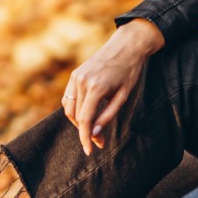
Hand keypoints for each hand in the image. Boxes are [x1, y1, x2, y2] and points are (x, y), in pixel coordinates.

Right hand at [62, 19, 163, 153]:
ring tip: (94, 127)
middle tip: (100, 140)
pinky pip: (68, 98)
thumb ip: (107, 116)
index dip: (85, 138)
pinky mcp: (75, 74)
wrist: (126, 45)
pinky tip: (87, 113)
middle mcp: (81, 81)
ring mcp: (76, 77)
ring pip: (69, 108)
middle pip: (76, 116)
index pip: (85, 120)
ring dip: (78, 121)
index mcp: (96, 87)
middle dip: (85, 131)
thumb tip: (93, 134)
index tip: (89, 152)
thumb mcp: (122, 96)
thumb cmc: (129, 71)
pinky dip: (74, 109)